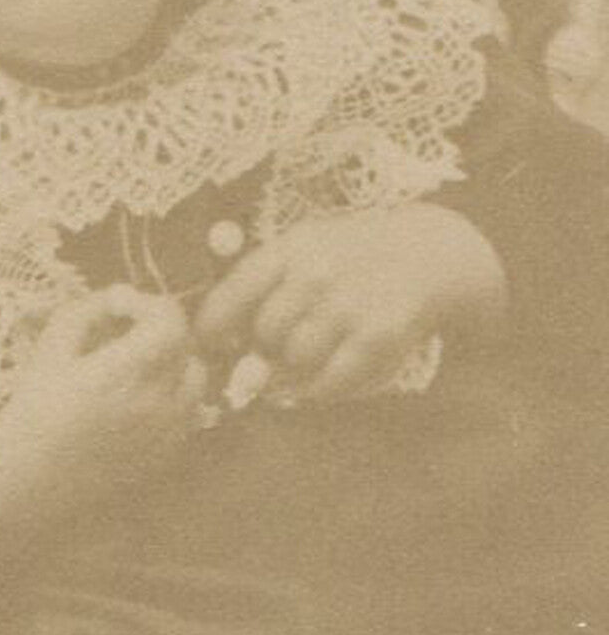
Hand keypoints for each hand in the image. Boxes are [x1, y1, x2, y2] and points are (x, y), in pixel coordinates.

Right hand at [0, 286, 206, 529]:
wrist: (27, 482)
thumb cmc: (32, 410)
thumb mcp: (51, 345)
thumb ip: (90, 309)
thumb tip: (123, 294)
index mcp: (125, 373)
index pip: (171, 321)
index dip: (147, 303)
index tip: (118, 309)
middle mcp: (156, 403)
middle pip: (186, 345)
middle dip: (158, 328)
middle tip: (125, 332)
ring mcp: (166, 434)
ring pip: (196, 378)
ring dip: (174, 361)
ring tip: (138, 364)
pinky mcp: (166, 456)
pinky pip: (189, 412)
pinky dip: (175, 394)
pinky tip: (140, 397)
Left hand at [193, 203, 505, 403]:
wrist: (427, 252)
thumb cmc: (350, 254)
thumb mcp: (305, 246)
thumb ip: (263, 283)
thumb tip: (226, 340)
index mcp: (293, 248)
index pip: (236, 290)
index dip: (213, 324)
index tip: (207, 343)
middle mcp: (318, 275)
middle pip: (265, 333)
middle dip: (263, 347)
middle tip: (274, 349)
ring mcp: (349, 306)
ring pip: (295, 359)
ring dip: (292, 369)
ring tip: (303, 358)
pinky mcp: (379, 336)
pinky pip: (331, 381)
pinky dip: (319, 388)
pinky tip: (322, 378)